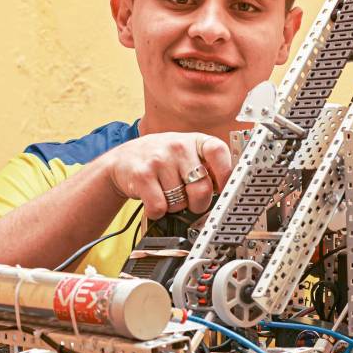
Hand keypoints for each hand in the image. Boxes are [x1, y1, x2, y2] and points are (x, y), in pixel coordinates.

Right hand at [106, 133, 231, 219]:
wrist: (123, 160)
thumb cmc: (161, 160)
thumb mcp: (186, 154)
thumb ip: (207, 167)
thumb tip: (228, 191)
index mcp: (195, 140)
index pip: (219, 152)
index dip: (226, 174)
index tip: (225, 189)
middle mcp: (178, 145)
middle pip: (202, 188)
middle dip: (199, 204)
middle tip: (191, 202)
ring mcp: (159, 159)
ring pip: (180, 202)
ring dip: (174, 206)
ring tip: (165, 192)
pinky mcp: (143, 175)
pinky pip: (159, 207)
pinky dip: (157, 211)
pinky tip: (153, 198)